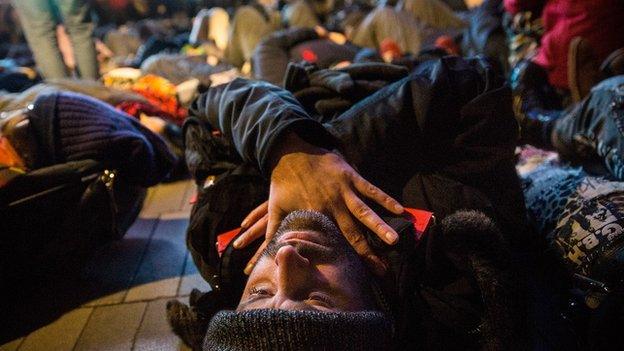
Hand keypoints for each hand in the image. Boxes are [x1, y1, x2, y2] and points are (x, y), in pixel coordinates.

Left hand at [233, 132, 403, 274]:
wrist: (290, 149)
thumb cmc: (283, 181)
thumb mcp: (275, 208)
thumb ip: (273, 232)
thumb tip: (266, 253)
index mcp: (314, 215)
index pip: (330, 243)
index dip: (342, 260)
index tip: (353, 276)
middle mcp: (332, 205)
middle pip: (352, 234)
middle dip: (367, 252)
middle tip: (381, 269)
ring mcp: (343, 190)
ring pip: (365, 212)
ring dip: (379, 227)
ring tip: (394, 241)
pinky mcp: (351, 176)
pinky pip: (371, 189)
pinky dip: (385, 199)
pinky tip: (399, 209)